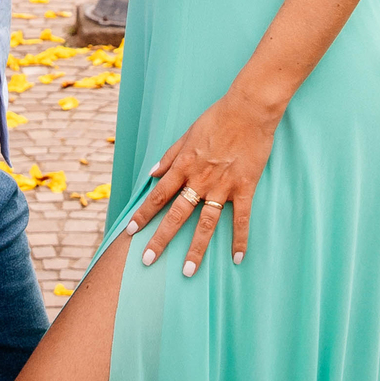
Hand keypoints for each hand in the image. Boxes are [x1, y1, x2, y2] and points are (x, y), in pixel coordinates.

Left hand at [124, 85, 282, 274]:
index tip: (131, 231)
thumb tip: (151, 173)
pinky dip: (239, 239)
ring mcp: (222, 186)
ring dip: (196, 248)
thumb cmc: (217, 117)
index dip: (143, 214)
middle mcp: (199, 179)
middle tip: (147, 260)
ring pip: (206, 223)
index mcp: (184, 165)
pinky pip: (241, 219)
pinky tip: (237, 259)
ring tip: (188, 271)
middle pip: (176, 214)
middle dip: (160, 238)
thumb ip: (169, 156)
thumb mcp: (187, 133)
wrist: (248, 109)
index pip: (158, 195)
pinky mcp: (244, 188)